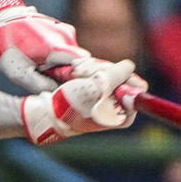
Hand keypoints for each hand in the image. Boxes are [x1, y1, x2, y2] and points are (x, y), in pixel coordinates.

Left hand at [0, 0, 86, 94]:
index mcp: (57, 49)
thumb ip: (41, 86)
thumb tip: (58, 95)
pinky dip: (58, 55)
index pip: (83, 69)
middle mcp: (67, 37)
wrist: (3, 17)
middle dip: (65, 75)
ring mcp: (67, 31)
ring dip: (60, 65)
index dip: (78, 81)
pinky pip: (67, 49)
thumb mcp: (19, 73)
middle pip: (78, 65)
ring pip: (72, 57)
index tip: (67, 89)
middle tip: (45, 77)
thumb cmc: (9, 45)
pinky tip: (42, 54)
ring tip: (40, 64)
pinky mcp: (65, 28)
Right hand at [21, 58, 143, 143]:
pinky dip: (85, 69)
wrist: (44, 112)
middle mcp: (116, 108)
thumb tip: (129, 66)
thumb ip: (118, 75)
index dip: (122, 75)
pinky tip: (73, 70)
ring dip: (90, 68)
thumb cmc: (71, 105)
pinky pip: (95, 73)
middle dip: (100, 69)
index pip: (136, 86)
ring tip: (74, 72)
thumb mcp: (97, 87)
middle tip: (81, 71)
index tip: (105, 71)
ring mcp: (103, 99)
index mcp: (123, 115)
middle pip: (120, 76)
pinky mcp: (91, 91)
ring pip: (106, 72)